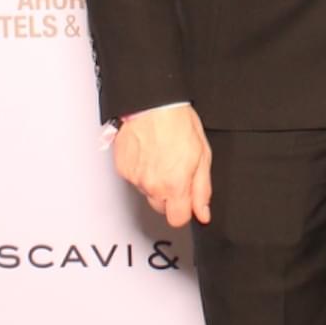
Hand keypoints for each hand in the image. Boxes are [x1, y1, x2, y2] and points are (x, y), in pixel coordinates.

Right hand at [113, 105, 212, 226]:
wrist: (152, 105)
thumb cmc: (177, 123)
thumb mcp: (202, 155)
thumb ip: (202, 189)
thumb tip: (202, 212)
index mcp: (175, 185)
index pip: (177, 219)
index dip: (184, 210)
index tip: (186, 199)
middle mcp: (152, 185)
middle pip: (161, 207)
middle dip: (169, 195)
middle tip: (174, 171)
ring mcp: (135, 178)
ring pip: (147, 192)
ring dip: (154, 181)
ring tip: (161, 157)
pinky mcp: (123, 169)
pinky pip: (134, 179)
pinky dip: (141, 170)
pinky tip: (148, 154)